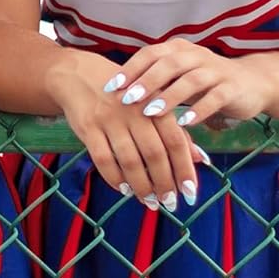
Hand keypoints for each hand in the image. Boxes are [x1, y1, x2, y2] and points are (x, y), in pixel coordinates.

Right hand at [48, 49, 203, 211]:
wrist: (78, 75)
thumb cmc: (124, 93)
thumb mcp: (152, 104)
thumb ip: (175, 130)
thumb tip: (200, 159)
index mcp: (155, 104)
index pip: (175, 141)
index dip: (184, 168)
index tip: (190, 192)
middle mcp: (134, 111)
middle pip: (154, 154)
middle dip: (164, 183)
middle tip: (169, 202)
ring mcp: (109, 119)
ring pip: (129, 160)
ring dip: (142, 186)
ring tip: (150, 202)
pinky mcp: (87, 127)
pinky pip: (102, 158)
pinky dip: (114, 177)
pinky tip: (124, 189)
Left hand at [107, 37, 273, 128]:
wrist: (252, 83)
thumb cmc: (203, 82)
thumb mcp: (176, 78)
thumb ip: (152, 81)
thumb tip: (113, 94)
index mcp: (177, 50)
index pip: (149, 54)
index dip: (129, 69)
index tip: (110, 88)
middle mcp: (196, 55)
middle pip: (168, 64)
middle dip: (146, 82)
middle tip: (127, 100)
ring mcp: (216, 70)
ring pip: (191, 80)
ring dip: (169, 96)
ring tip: (151, 112)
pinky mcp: (233, 88)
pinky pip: (215, 97)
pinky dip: (199, 110)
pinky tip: (184, 122)